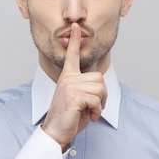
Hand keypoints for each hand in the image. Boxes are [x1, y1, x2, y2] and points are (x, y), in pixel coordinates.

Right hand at [41, 23, 107, 148]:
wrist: (55, 132)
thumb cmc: (68, 118)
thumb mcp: (78, 99)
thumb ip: (86, 88)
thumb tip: (99, 86)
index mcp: (67, 77)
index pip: (72, 56)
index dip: (74, 40)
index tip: (76, 26)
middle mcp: (67, 79)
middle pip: (99, 78)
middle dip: (102, 95)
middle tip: (95, 107)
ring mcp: (70, 87)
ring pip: (100, 89)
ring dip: (100, 104)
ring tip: (90, 112)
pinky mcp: (74, 97)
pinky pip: (96, 100)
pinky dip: (97, 111)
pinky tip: (89, 117)